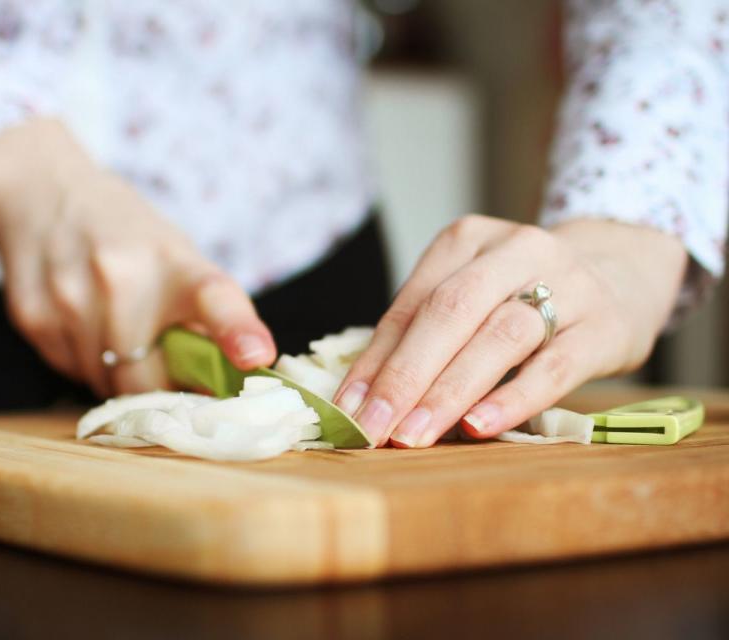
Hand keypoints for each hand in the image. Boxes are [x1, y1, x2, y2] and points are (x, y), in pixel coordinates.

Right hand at [0, 119, 275, 396]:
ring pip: (104, 383)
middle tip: (161, 370)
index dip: (237, 331)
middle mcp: (123, 276)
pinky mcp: (33, 315)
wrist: (43, 191)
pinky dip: (80, 362)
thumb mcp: (176, 256)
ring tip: (112, 331)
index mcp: (174, 262)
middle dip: (159, 388)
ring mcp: (72, 296)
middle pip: (148, 378)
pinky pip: (68, 370)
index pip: (213, 297)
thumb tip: (229, 379)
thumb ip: (202, 315)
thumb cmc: (127, 236)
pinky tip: (79, 323)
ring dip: (114, 376)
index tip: (257, 356)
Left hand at [333, 214, 687, 447]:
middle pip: (450, 313)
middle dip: (404, 376)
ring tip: (415, 434)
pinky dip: (512, 399)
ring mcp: (567, 284)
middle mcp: (516, 250)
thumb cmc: (525, 294)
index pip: (411, 304)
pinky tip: (477, 426)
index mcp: (467, 240)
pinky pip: (553, 366)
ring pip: (498, 337)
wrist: (624, 272)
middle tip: (373, 427)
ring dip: (449, 391)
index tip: (346, 408)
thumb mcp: (472, 295)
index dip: (375, 359)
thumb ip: (423, 333)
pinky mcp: (604, 326)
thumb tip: (362, 398)